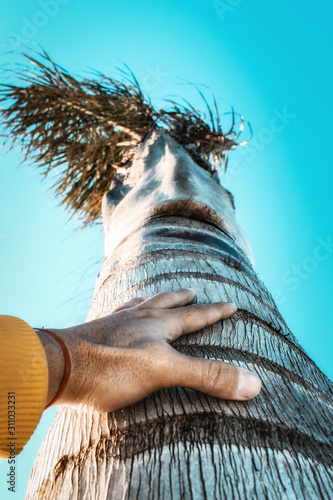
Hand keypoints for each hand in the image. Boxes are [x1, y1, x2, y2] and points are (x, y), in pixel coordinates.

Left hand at [39, 289, 260, 412]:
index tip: (231, 304)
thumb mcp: (164, 372)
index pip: (194, 316)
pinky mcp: (95, 331)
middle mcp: (138, 317)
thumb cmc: (110, 368)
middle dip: (183, 300)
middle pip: (166, 303)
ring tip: (157, 294)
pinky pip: (116, 313)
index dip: (214, 312)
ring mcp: (114, 322)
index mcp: (157, 324)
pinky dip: (125, 309)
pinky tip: (120, 312)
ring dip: (155, 299)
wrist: (58, 366)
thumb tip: (253, 383)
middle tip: (193, 291)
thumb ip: (207, 376)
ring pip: (140, 304)